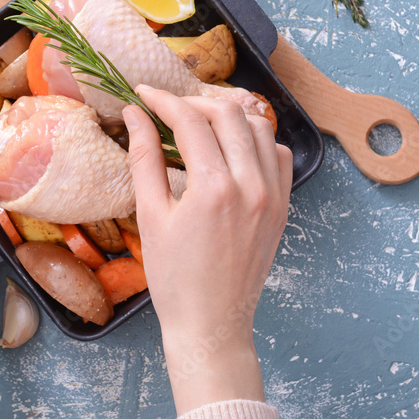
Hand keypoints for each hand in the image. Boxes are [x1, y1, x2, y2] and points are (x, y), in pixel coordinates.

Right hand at [123, 87, 291, 414]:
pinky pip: (278, 155)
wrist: (211, 324)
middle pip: (228, 113)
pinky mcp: (283, 207)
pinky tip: (232, 149)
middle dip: (194, 102)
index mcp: (214, 188)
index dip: (162, 101)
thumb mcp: (151, 216)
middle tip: (168, 109)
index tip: (143, 95)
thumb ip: (145, 159)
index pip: (190, 121)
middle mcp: (252, 185)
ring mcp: (274, 196)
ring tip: (200, 124)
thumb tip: (135, 116)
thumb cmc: (174, 278)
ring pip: (258, 128)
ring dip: (228, 117)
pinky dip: (256, 141)